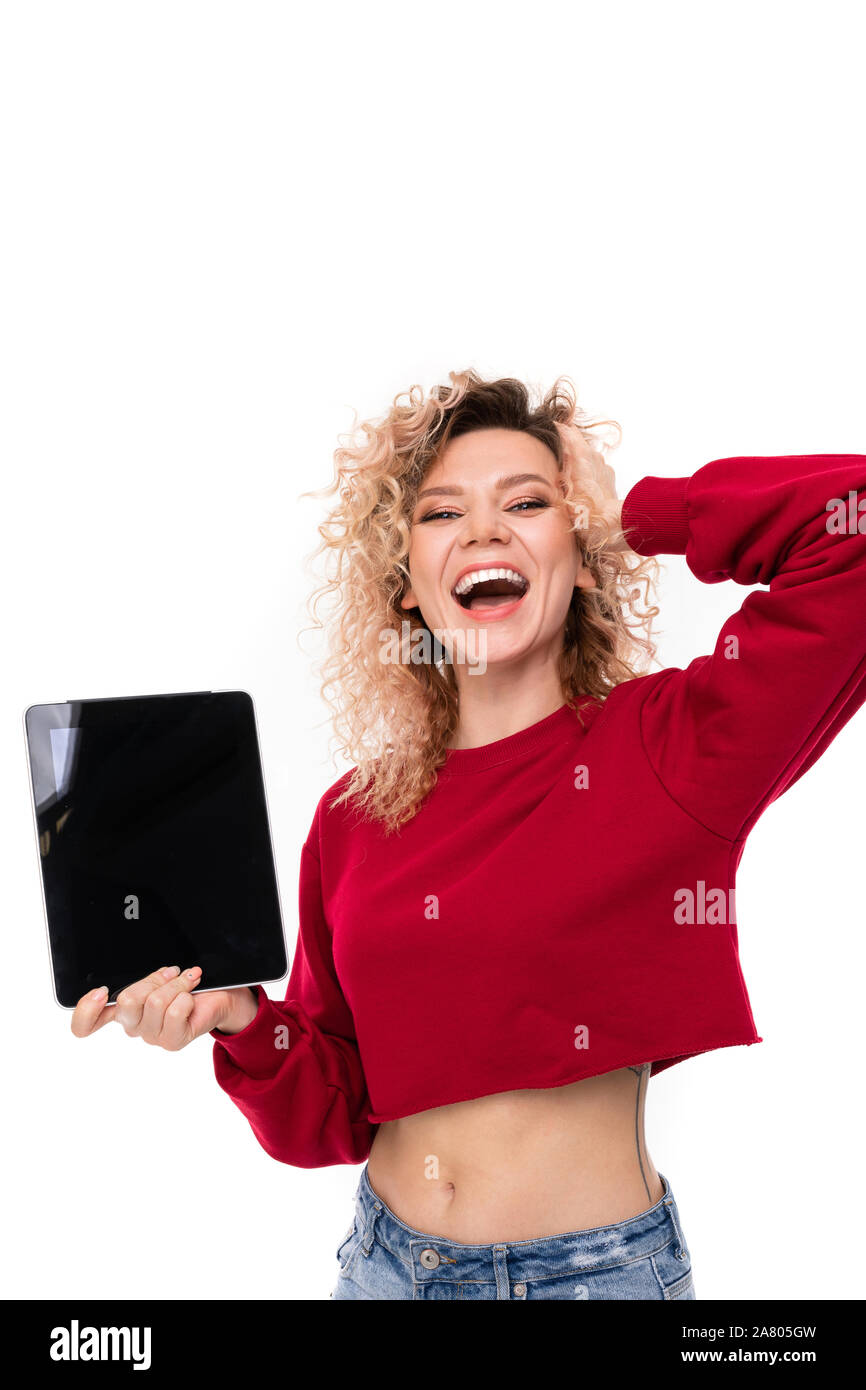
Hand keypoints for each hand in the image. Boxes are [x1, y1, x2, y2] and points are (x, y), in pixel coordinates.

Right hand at [70, 966, 258, 1048]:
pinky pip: (176, 1010)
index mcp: (120, 1010)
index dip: (86, 1010)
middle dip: (153, 979)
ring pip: (154, 1002)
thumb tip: (144, 977)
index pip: (85, 1024)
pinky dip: (187, 995)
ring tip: (187, 982)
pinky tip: (192, 997)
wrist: (219, 997)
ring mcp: (151, 1036)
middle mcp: (132, 1026)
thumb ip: (142, 979)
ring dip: (176, 984)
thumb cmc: (185, 984)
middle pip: (126, 1001)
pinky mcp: (172, 1041)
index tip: (99, 992)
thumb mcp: (157, 977)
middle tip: (171, 974)